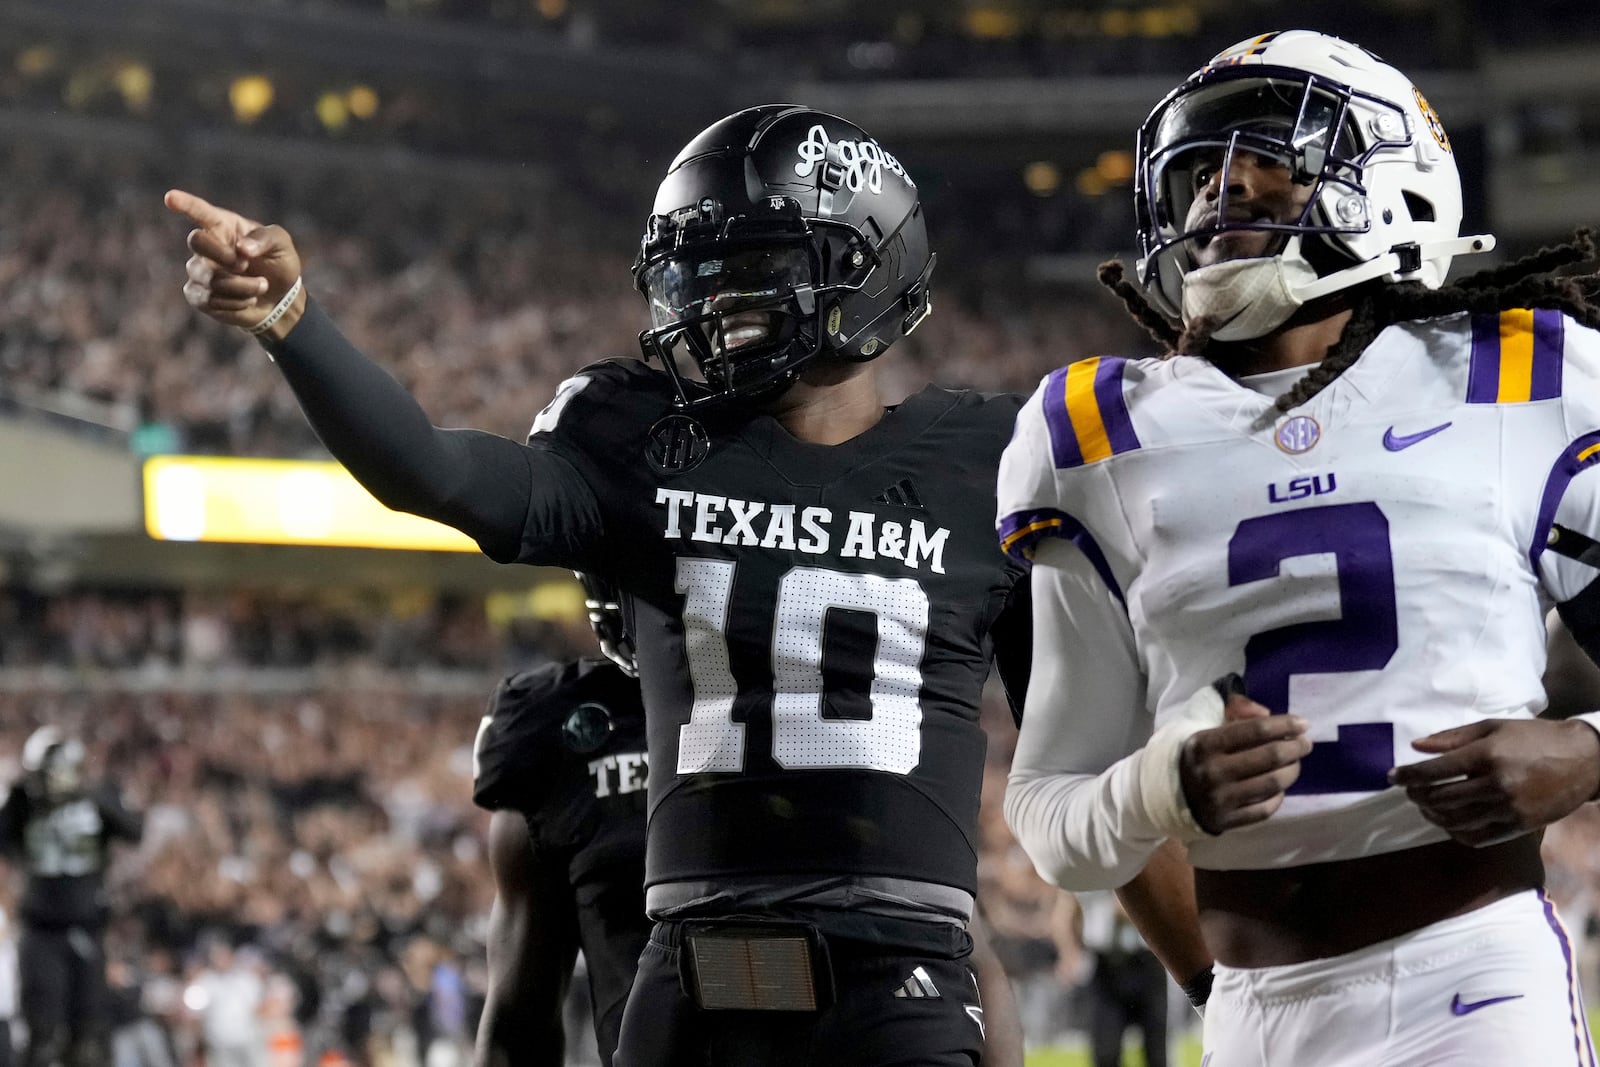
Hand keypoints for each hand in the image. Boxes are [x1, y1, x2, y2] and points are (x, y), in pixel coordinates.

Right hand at [164, 189, 304, 339]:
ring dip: (241, 286)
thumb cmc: (278, 263)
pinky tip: (248, 300)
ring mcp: (199, 269)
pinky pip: (207, 299)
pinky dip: (234, 303)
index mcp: (223, 225)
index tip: (171, 198)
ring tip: (262, 286)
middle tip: (246, 265)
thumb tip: (242, 249)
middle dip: (224, 256)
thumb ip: (264, 239)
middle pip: (197, 241)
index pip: (200, 211)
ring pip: (208, 277)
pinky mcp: (198, 294)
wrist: (280, 298)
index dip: (185, 204)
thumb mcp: (281, 244)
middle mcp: (207, 244)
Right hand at [1179, 692, 1310, 835]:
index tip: (1302, 723)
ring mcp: (1220, 799)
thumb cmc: (1192, 752)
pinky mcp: (1227, 821)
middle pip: (1269, 757)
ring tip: (1295, 762)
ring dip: (1292, 770)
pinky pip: (1265, 808)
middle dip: (1295, 747)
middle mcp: (1212, 771)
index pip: (1255, 730)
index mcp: (1204, 743)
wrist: (1164, 792)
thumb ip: (1233, 707)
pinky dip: (1278, 796)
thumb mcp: (1201, 721)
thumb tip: (1267, 713)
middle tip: (1305, 743)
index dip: (1284, 724)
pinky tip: (1279, 786)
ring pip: (1273, 783)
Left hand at [1388, 718, 1599, 846]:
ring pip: (1456, 821)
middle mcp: (1496, 784)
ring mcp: (1509, 808)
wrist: (1584, 760)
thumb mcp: (1493, 727)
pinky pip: (1479, 838)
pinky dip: (1457, 833)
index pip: (1435, 771)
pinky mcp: (1520, 826)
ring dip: (1433, 816)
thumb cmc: (1534, 738)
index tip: (1392, 777)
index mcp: (1487, 756)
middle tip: (1409, 791)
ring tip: (1426, 806)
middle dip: (1418, 796)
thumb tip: (1416, 747)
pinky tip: (1449, 823)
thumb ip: (1452, 737)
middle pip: (1441, 798)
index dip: (1408, 776)